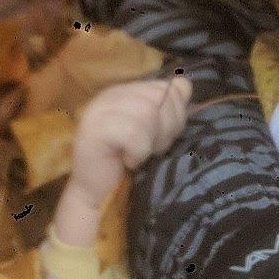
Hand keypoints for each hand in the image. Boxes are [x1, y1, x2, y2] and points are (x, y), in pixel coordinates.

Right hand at [52, 75, 191, 245]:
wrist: (97, 194)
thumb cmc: (128, 163)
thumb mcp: (156, 132)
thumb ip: (169, 107)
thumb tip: (184, 85)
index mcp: (126, 91)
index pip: (169, 87)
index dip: (176, 116)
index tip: (161, 138)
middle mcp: (111, 94)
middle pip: (160, 98)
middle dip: (165, 129)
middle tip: (149, 149)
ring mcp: (100, 110)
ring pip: (147, 113)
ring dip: (151, 142)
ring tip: (137, 155)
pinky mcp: (94, 129)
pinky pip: (134, 133)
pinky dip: (138, 153)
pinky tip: (127, 161)